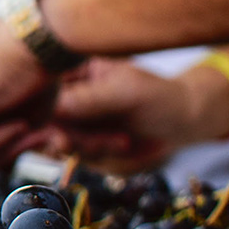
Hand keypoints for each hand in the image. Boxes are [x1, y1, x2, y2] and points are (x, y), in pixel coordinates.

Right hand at [44, 56, 228, 166]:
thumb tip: (55, 107)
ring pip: (62, 142)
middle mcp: (70, 97)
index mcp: (75, 73)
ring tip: (122, 141)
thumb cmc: (160, 97)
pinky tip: (124, 144)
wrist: (184, 122)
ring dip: (91, 147)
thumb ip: (90, 99)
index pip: (45, 93)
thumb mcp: (126, 92)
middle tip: (94, 143)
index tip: (55, 127)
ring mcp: (76, 122)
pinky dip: (101, 154)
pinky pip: (80, 155)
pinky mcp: (86, 144)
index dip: (45, 111)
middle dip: (74, 136)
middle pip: (48, 122)